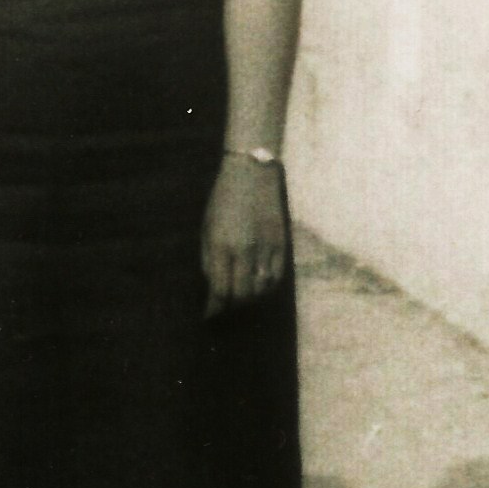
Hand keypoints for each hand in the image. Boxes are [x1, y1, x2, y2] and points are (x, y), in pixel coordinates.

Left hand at [201, 156, 288, 317]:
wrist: (252, 172)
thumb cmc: (223, 199)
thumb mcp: (207, 227)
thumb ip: (209, 258)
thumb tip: (212, 286)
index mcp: (221, 245)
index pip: (220, 290)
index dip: (214, 308)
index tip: (209, 316)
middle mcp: (245, 250)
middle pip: (241, 295)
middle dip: (231, 307)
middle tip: (224, 309)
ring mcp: (266, 247)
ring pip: (260, 289)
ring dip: (249, 300)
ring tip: (240, 300)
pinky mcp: (281, 243)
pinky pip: (276, 276)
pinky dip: (266, 287)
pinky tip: (259, 288)